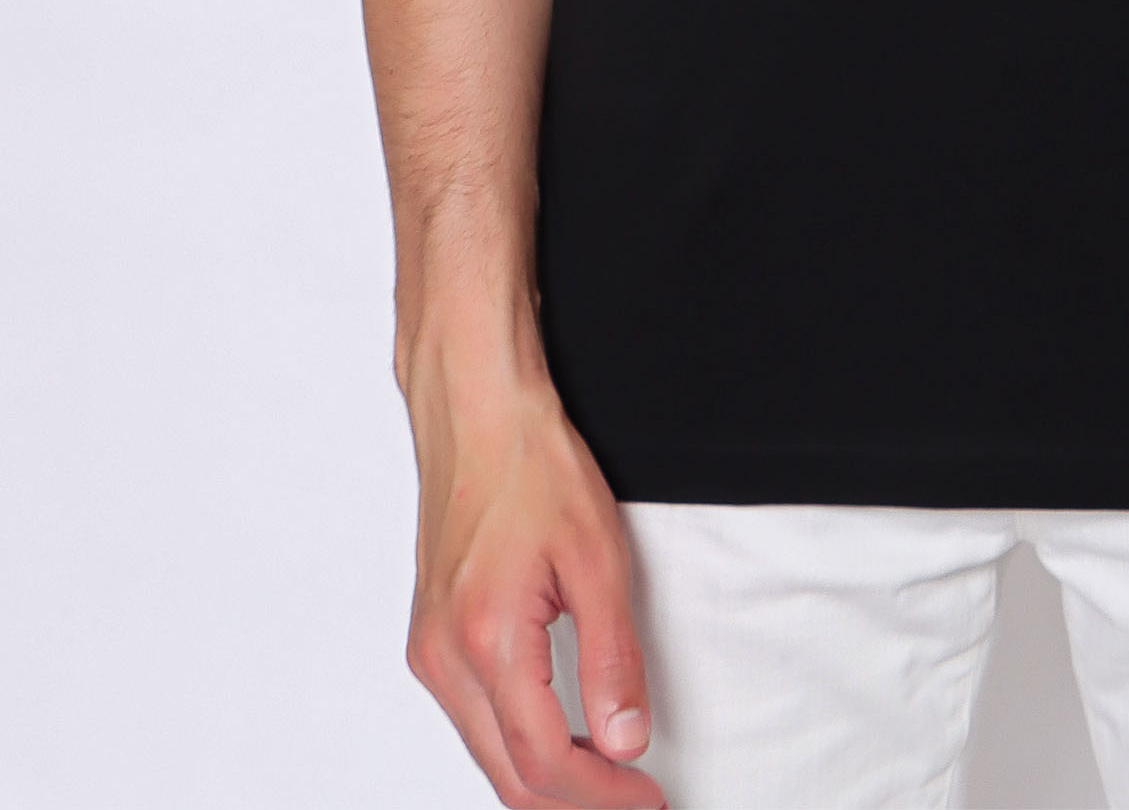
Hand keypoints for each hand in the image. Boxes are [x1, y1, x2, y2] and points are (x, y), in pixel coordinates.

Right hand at [403, 344, 664, 809]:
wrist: (477, 410)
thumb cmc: (533, 465)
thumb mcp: (598, 558)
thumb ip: (612, 659)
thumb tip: (625, 741)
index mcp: (485, 639)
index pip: (542, 762)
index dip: (600, 795)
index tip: (649, 800)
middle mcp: (442, 656)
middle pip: (507, 774)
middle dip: (574, 802)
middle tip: (635, 801)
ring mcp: (428, 649)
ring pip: (486, 753)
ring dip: (545, 779)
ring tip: (607, 781)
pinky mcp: (429, 637)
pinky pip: (472, 719)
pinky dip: (516, 745)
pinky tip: (557, 743)